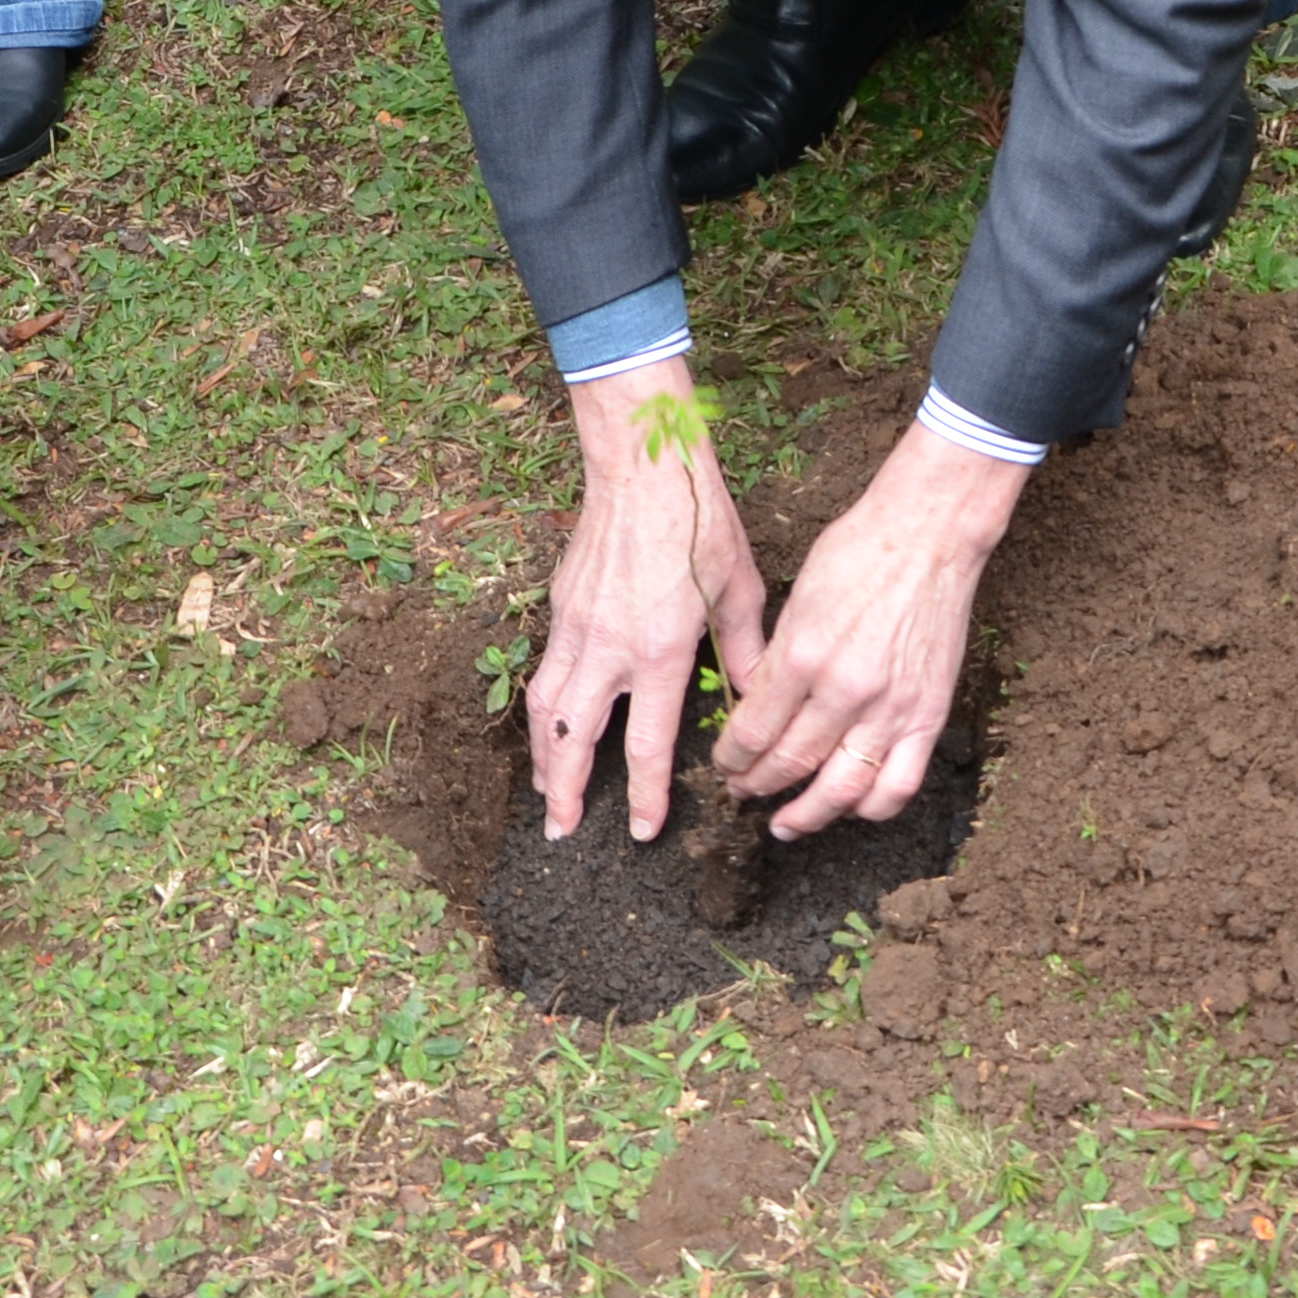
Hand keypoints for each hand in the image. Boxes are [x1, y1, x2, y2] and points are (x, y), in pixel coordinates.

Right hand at [526, 358, 770, 843]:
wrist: (642, 463)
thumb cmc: (700, 522)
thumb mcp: (740, 589)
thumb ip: (745, 653)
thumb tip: (756, 702)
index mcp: (659, 650)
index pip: (645, 744)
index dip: (645, 796)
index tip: (644, 833)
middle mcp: (608, 647)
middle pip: (572, 739)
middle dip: (564, 792)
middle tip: (560, 833)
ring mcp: (576, 627)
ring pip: (545, 709)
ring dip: (543, 757)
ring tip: (546, 792)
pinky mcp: (560, 605)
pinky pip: (544, 671)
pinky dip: (542, 710)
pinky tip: (550, 725)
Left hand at [712, 425, 1026, 838]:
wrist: (929, 535)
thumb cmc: (860, 552)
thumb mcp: (798, 601)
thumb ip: (776, 661)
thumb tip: (755, 710)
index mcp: (802, 655)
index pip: (752, 732)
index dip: (731, 757)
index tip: (725, 762)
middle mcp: (845, 689)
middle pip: (788, 764)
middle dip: (754, 785)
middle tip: (741, 790)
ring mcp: (891, 707)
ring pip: (840, 790)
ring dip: (805, 815)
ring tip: (785, 822)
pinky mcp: (929, 714)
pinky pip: (898, 785)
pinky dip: (870, 807)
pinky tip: (850, 806)